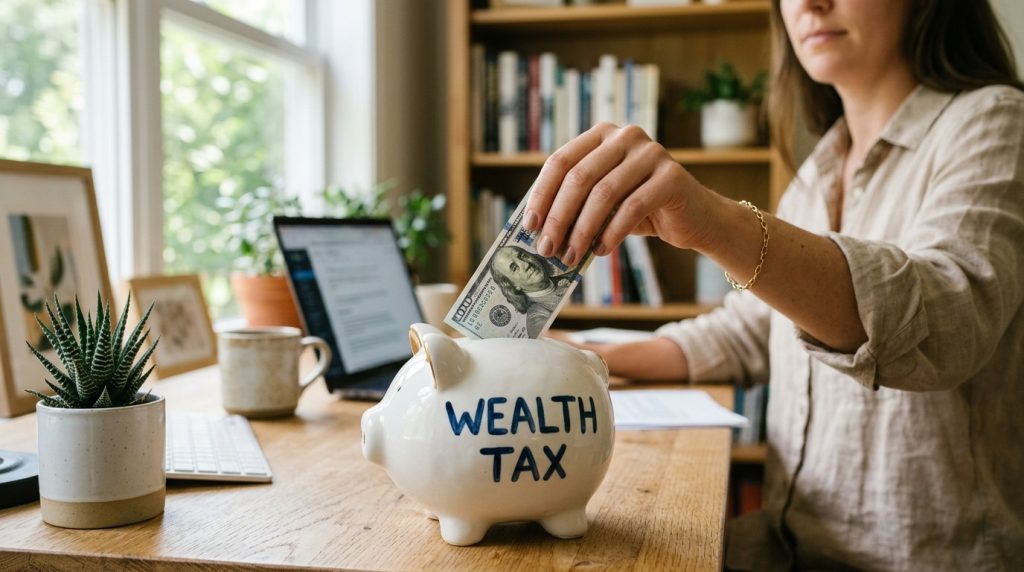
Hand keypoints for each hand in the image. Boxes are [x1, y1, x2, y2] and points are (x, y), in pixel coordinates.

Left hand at [524, 122, 716, 265]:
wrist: (694, 218)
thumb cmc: (640, 210)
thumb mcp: (603, 202)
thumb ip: (575, 204)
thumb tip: (537, 230)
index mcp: (602, 136)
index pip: (560, 161)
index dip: (542, 195)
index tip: (530, 227)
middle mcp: (625, 136)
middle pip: (579, 177)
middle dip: (559, 217)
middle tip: (547, 249)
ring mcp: (651, 152)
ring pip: (604, 194)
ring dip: (582, 230)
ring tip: (571, 256)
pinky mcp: (671, 176)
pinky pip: (632, 208)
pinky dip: (611, 233)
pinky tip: (600, 251)